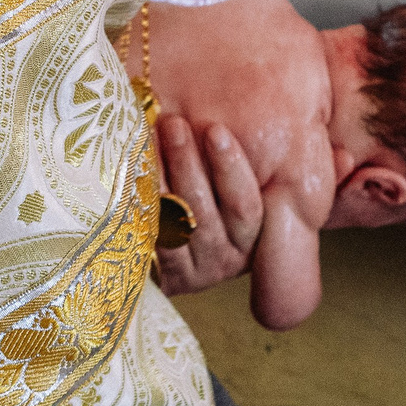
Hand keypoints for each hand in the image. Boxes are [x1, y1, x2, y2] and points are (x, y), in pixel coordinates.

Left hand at [152, 116, 260, 294]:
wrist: (168, 255)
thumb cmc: (203, 200)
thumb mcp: (226, 183)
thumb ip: (232, 159)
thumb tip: (277, 126)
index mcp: (253, 233)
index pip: (246, 204)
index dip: (230, 168)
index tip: (214, 130)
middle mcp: (229, 257)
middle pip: (208, 213)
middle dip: (189, 164)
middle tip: (172, 124)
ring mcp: (196, 272)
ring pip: (177, 226)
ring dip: (161, 181)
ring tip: (146, 141)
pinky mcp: (168, 280)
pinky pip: (152, 239)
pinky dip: (141, 207)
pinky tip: (128, 177)